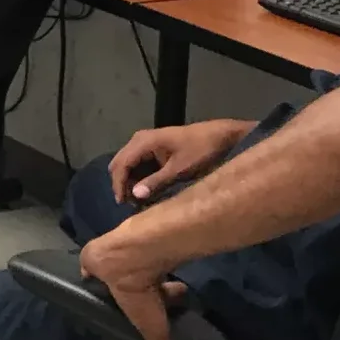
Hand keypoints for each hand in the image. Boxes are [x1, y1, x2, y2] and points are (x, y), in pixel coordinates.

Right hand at [81, 230, 187, 339]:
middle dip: (135, 281)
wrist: (147, 252)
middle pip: (116, 265)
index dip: (105, 285)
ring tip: (174, 287)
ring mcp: (124, 234)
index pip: (90, 273)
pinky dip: (163, 258)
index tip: (121, 298)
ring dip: (152, 271)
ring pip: (136, 255)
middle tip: (155, 297)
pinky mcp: (147, 225)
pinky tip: (177, 270)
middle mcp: (104, 248)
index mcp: (93, 265)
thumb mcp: (145, 324)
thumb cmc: (135, 287)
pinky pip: (153, 244)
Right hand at [108, 119, 244, 203]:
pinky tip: (148, 189)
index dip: (119, 185)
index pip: (121, 164)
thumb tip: (134, 196)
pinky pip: (138, 163)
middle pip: (120, 163)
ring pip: (127, 164)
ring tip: (141, 199)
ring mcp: (146, 142)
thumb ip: (156, 182)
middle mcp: (140, 139)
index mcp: (144, 142)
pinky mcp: (153, 147)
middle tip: (131, 203)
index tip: (123, 203)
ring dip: (131, 181)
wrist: (220, 136)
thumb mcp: (180, 169)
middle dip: (122, 184)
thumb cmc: (201, 151)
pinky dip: (139, 176)